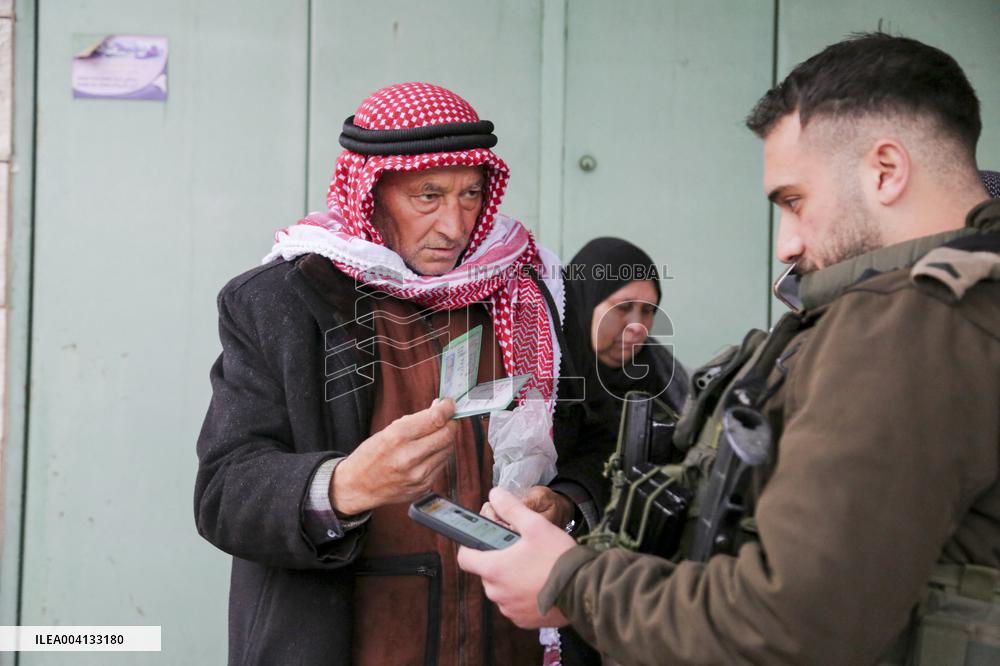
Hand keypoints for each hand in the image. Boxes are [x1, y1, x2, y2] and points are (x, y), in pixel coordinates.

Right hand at [331, 398, 457, 513]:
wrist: (358, 486)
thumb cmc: (371, 455)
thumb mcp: (387, 431)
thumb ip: (416, 420)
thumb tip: (440, 409)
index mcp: (398, 437)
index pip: (436, 419)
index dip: (447, 408)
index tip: (449, 403)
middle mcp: (409, 457)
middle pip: (447, 435)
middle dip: (450, 423)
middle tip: (447, 418)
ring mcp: (418, 475)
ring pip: (448, 450)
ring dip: (446, 439)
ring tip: (434, 436)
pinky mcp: (424, 486)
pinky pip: (442, 465)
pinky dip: (440, 455)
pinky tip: (429, 452)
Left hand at [458, 487, 576, 628]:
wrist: (582, 590)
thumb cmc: (558, 558)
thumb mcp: (535, 525)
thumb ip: (511, 509)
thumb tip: (495, 495)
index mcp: (494, 569)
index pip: (465, 558)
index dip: (470, 548)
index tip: (480, 543)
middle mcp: (497, 592)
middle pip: (487, 573)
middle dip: (499, 562)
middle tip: (519, 552)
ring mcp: (509, 609)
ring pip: (502, 590)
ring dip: (511, 580)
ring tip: (533, 569)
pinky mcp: (523, 620)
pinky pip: (515, 605)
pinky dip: (522, 596)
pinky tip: (539, 586)